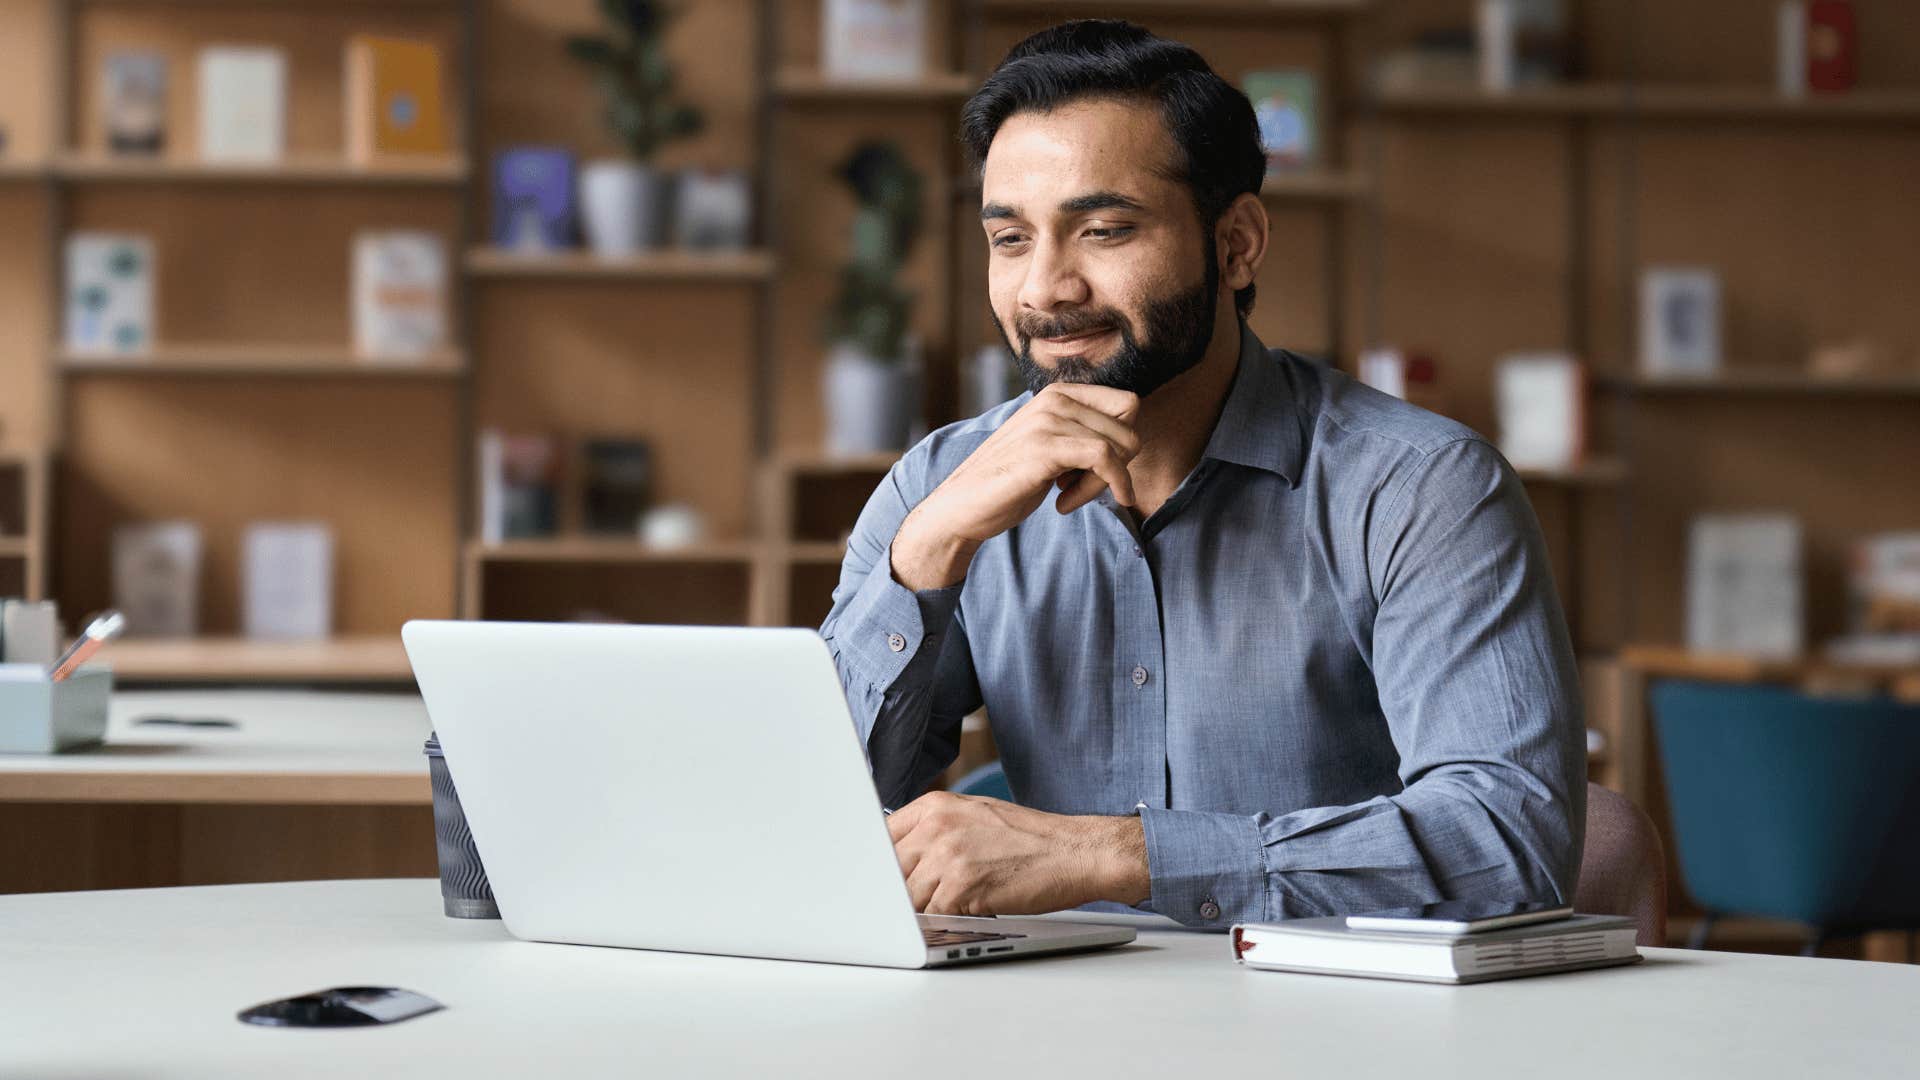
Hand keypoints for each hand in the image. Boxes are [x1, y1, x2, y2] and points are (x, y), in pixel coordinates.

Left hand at [886, 790, 1149, 915]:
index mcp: (934, 806)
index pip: (880, 838)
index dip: (879, 867)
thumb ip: (933, 831)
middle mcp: (936, 826)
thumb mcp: (974, 817)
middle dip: (898, 893)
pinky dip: (943, 923)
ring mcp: (947, 855)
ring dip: (923, 911)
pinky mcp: (962, 886)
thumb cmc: (1030, 839)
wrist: (1075, 852)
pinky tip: (964, 915)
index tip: (877, 883)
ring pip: (907, 898)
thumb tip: (898, 858)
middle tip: (912, 905)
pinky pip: (932, 915)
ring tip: (951, 907)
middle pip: (889, 872)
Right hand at [891, 384, 1140, 589]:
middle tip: (1081, 489)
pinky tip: (1065, 506)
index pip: (1127, 405)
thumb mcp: (1050, 447)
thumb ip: (1082, 434)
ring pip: (1120, 446)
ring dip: (1103, 483)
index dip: (1122, 442)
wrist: (961, 506)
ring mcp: (1048, 420)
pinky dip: (1103, 488)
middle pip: (1129, 427)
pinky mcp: (1045, 447)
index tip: (1095, 470)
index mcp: (1058, 393)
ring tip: (1067, 497)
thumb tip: (1132, 440)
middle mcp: (1055, 398)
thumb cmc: (1008, 481)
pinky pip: (1105, 460)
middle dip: (1117, 466)